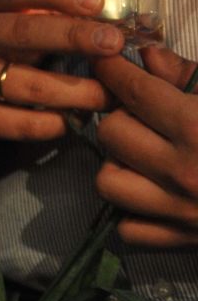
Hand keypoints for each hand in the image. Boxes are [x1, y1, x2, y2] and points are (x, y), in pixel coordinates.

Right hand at [0, 0, 121, 140]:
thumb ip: (40, 8)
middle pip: (23, 33)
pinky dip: (55, 123)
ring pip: (31, 87)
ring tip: (110, 95)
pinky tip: (73, 119)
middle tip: (114, 44)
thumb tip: (103, 18)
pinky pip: (21, 124)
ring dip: (79, 92)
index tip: (97, 2)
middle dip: (74, 37)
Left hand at [94, 47, 197, 246]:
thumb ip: (191, 75)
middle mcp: (185, 172)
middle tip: (138, 112)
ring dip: (120, 164)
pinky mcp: (186, 243)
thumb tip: (149, 56)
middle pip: (111, 133)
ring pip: (109, 181)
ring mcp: (183, 213)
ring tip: (144, 154)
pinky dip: (133, 211)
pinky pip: (129, 228)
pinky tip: (154, 193)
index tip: (109, 63)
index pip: (131, 90)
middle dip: (120, 115)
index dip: (112, 69)